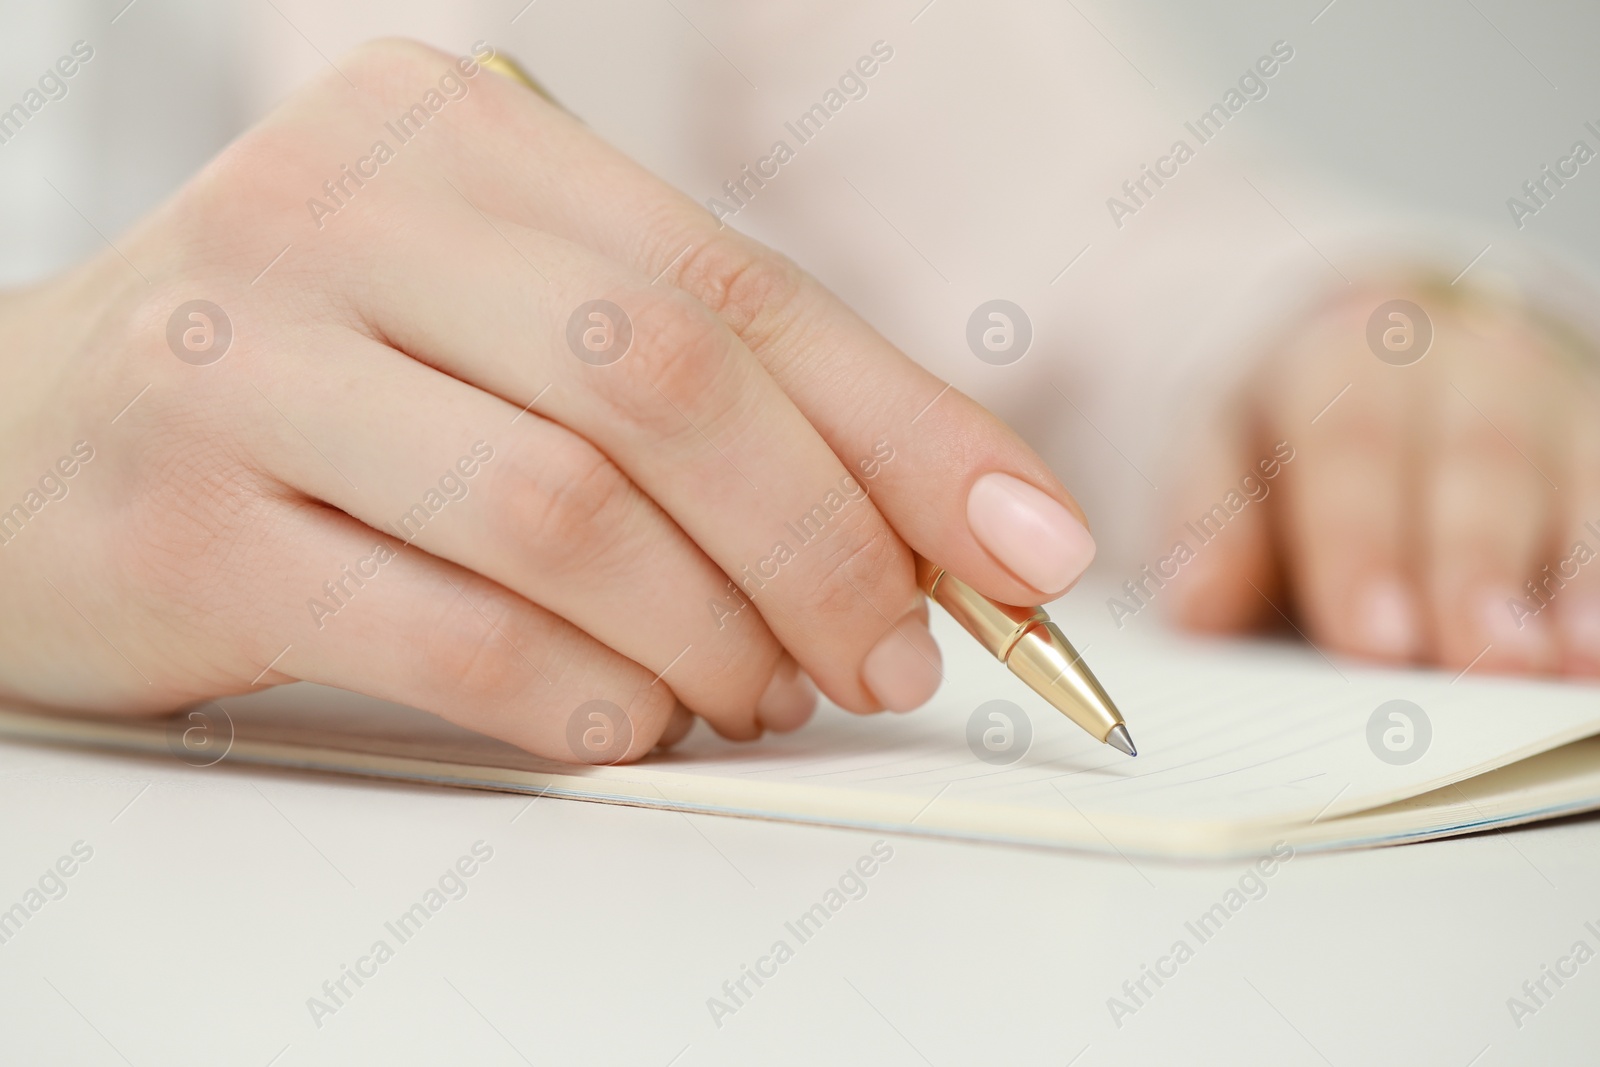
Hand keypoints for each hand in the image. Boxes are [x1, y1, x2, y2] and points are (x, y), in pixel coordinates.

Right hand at [0, 40, 1095, 762]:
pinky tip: (631, 720)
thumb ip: (700, 400)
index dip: (909, 432)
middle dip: (823, 548)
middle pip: (667, 386)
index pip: (741, 286)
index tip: (1026, 548)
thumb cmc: (311, 391)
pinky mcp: (182, 519)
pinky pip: (446, 628)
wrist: (24, 446)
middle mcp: (345, 213)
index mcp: (461, 141)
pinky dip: (580, 695)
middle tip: (892, 656)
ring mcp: (247, 359)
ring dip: (709, 634)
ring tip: (758, 694)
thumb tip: (937, 524)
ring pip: (565, 510)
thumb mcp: (505, 335)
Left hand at [1164, 280, 1599, 678]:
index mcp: (1341, 356)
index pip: (1351, 448)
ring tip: (1564, 668)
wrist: (1371, 360)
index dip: (1361, 548)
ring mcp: (1552, 400)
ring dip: (1573, 580)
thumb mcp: (1221, 453)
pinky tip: (1599, 651)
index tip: (1369, 641)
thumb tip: (1198, 609)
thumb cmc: (1284, 435)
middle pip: (1477, 463)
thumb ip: (1211, 526)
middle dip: (1474, 568)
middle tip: (1480, 662)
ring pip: (1574, 479)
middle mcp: (1464, 364)